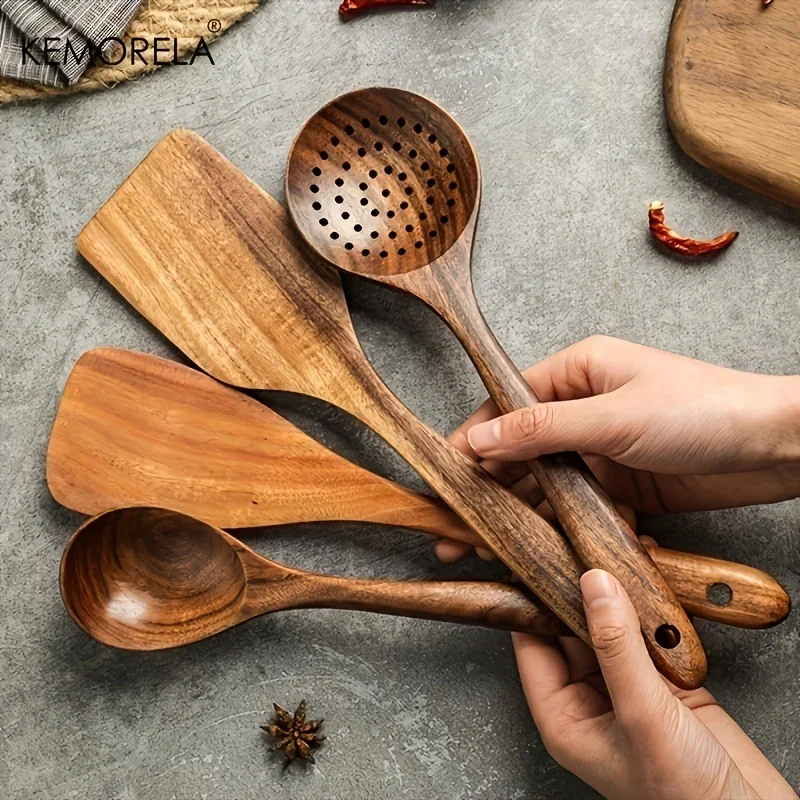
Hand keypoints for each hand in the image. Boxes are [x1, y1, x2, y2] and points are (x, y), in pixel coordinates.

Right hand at [457, 336, 799, 513]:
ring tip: (482, 544)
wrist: (777, 447)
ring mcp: (601, 449)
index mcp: (578, 372)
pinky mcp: (620, 484)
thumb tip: (480, 436)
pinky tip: (528, 545)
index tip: (444, 473)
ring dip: (515, 511)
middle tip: (454, 524)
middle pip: (520, 448)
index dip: (473, 439)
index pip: (508, 405)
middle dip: (486, 485)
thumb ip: (542, 430)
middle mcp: (584, 408)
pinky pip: (574, 504)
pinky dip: (552, 524)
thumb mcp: (613, 417)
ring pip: (544, 481)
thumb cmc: (705, 410)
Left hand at [515, 569, 796, 799]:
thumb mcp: (642, 715)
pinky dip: (653, 609)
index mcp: (564, 716)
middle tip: (582, 544)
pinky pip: (649, 635)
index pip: (532, 643)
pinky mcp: (666, 684)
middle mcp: (590, 701)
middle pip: (572, 630)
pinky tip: (654, 579)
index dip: (533, 600)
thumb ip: (618, 647)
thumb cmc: (684, 797)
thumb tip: (594, 584)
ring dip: (619, 595)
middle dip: (580, 590)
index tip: (539, 557)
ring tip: (617, 552)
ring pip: (612, 628)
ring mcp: (628, 690)